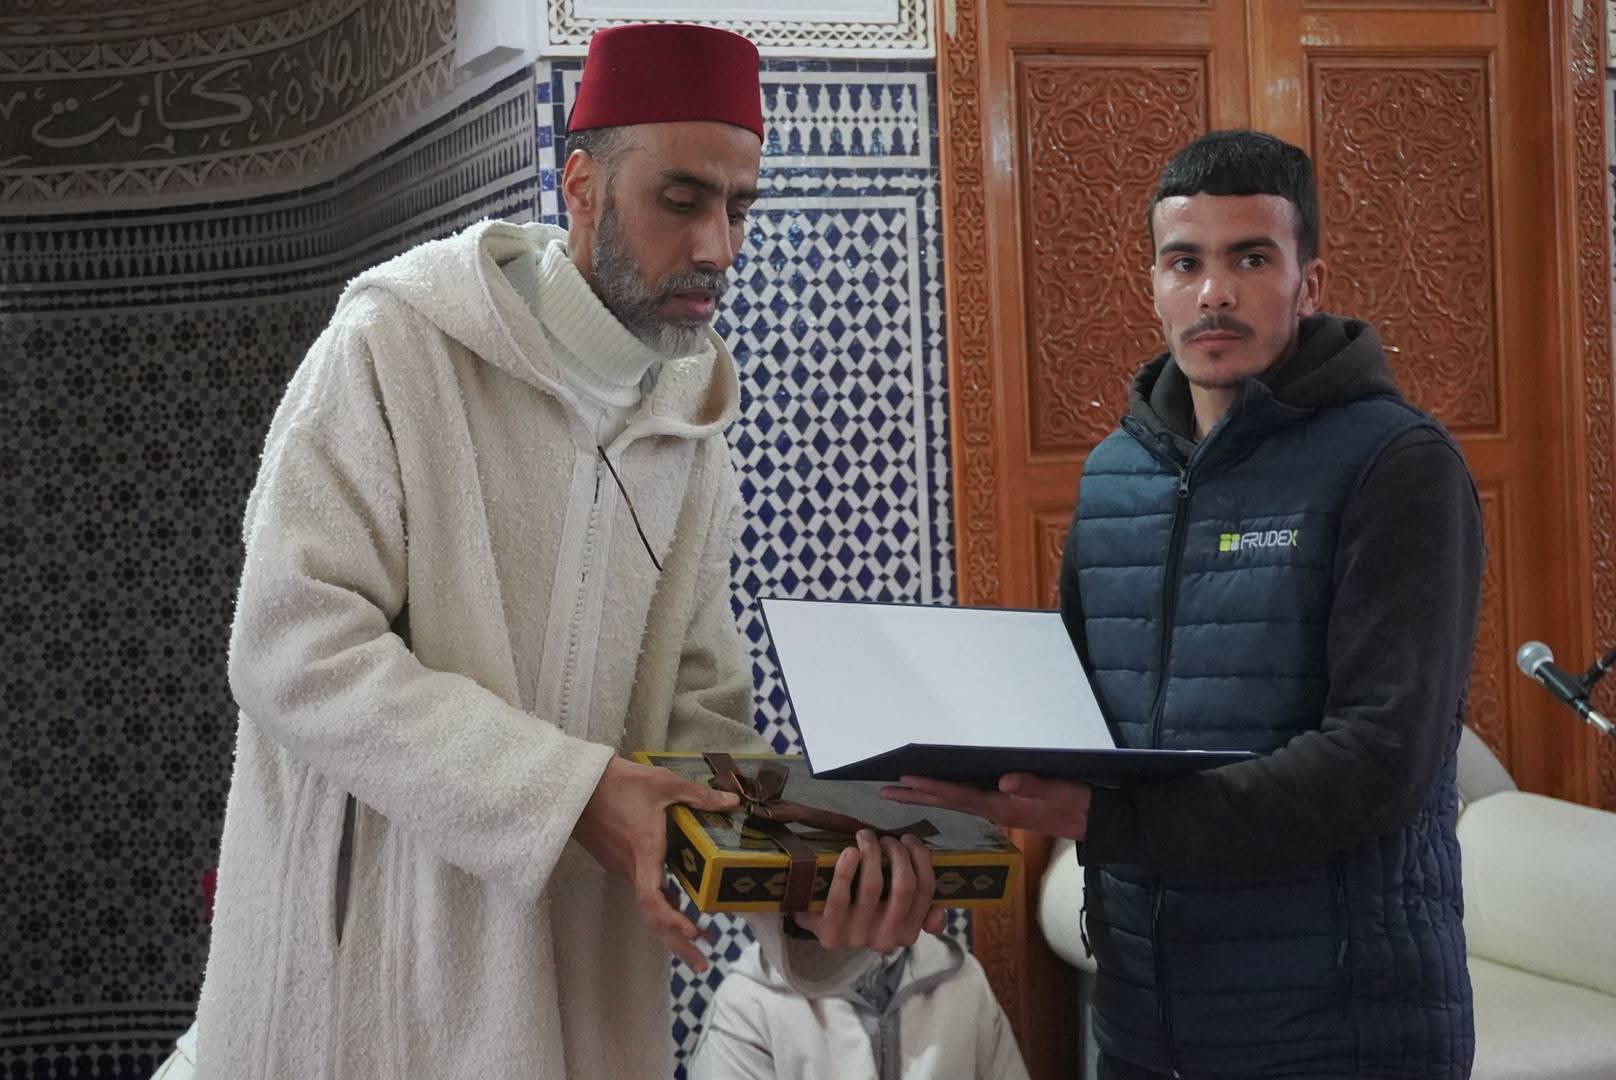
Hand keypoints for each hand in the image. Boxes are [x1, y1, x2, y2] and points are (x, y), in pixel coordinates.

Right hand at [573, 756, 739, 970]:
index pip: (653, 899)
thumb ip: (699, 796)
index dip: (672, 921)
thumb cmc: (621, 782)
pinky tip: (677, 905)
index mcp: (645, 852)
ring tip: (697, 941)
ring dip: (670, 926)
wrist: (578, 782)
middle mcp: (631, 867)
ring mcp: (622, 866)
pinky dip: (661, 906)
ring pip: (647, 905)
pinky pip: (641, 890)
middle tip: (702, 964)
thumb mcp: (665, 783)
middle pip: (652, 916)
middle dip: (677, 942)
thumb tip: (733, 802)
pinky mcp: (617, 860)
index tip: (694, 934)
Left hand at [791, 830, 946, 951]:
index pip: (925, 891)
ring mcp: (857, 937)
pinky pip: (840, 898)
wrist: (821, 922)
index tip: (909, 839)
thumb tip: (938, 913)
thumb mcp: (893, 913)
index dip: (921, 859)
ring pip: (873, 886)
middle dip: (898, 853)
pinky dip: (846, 870)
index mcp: (907, 933)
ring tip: (866, 836)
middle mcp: (886, 940)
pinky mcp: (831, 932)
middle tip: (886, 838)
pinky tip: (850, 851)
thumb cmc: (862, 908)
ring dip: (872, 852)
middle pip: (904, 886)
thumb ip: (921, 911)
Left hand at [882, 773, 1092, 841]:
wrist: (1091, 820)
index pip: (956, 797)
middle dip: (916, 797)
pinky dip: (946, 797)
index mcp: (1000, 806)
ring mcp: (997, 810)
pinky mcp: (1003, 807)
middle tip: (884, 792)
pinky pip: (967, 802)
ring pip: (954, 803)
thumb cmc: (1074, 803)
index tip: (902, 784)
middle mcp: (993, 809)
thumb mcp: (1058, 793)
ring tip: (901, 792)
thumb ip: (1033, 786)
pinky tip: (935, 794)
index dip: (929, 790)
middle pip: (947, 802)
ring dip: (927, 798)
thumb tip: (1004, 781)